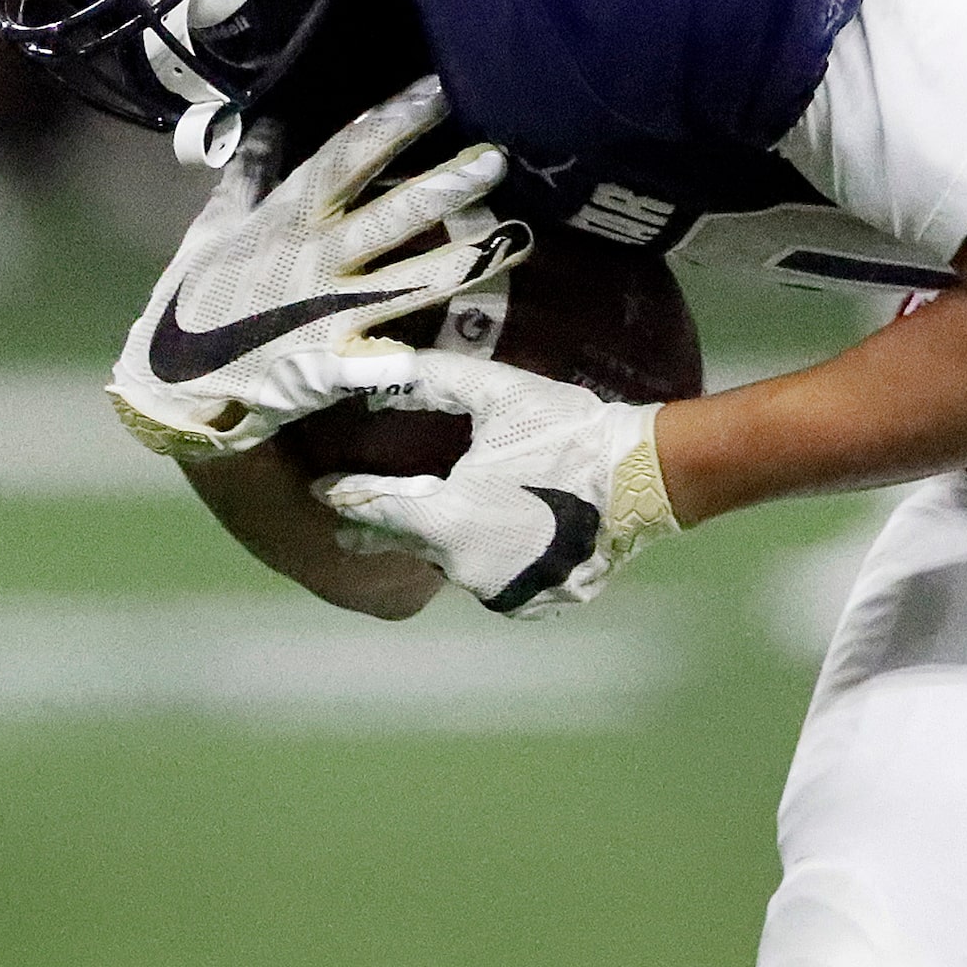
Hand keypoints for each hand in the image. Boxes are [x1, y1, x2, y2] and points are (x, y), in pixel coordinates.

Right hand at [107, 77, 527, 461]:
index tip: (438, 90)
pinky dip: (399, 359)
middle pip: (386, 217)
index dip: (392, 123)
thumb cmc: (197, 295)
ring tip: (517, 236)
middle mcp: (312, 258)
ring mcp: (324, 312)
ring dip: (460, 260)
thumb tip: (265, 122)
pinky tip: (444, 349)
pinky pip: (372, 360)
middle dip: (440, 188)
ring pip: (403, 281)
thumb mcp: (213, 225)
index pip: (345, 158)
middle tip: (495, 160)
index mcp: (286, 217)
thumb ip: (249, 175)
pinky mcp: (327, 365)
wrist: (169, 377)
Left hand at [316, 355, 675, 616]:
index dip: (349, 499)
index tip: (322, 493)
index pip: (380, 511)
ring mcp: (504, 590)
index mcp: (448, 521)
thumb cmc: (566, 434)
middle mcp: (466, 568)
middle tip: (361, 524)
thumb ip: (434, 382)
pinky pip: (499, 579)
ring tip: (454, 520)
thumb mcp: (499, 395)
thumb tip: (378, 366)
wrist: (644, 477)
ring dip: (452, 543)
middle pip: (418, 544)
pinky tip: (505, 538)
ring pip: (459, 564)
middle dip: (395, 528)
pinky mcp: (538, 601)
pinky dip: (494, 559)